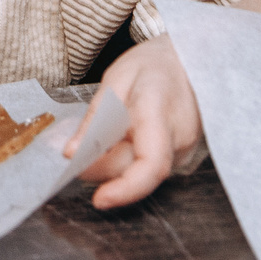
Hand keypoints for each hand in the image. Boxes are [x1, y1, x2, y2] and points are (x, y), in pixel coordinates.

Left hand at [71, 36, 202, 209]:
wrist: (189, 59)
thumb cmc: (153, 65)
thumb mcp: (115, 81)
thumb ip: (95, 119)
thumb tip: (71, 154)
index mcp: (161, 113)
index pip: (151, 165)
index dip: (125, 189)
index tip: (99, 199)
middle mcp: (179, 139)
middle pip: (133, 170)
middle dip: (98, 166)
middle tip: (72, 150)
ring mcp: (184, 151)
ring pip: (137, 171)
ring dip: (111, 160)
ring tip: (100, 132)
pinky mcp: (181, 156)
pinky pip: (146, 166)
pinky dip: (124, 157)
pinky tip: (117, 137)